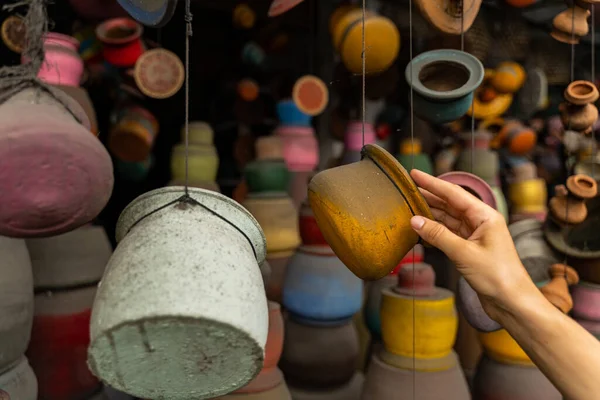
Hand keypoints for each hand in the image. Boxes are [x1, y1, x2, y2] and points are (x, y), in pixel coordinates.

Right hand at [409, 170, 538, 321]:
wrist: (512, 302)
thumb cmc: (497, 277)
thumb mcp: (464, 254)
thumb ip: (438, 235)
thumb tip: (415, 220)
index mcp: (485, 216)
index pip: (454, 193)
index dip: (432, 183)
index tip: (415, 174)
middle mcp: (481, 222)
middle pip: (451, 204)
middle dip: (430, 196)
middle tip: (408, 189)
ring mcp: (476, 235)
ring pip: (449, 219)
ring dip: (430, 214)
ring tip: (410, 207)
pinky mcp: (471, 249)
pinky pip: (449, 234)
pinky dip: (435, 231)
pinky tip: (422, 228)